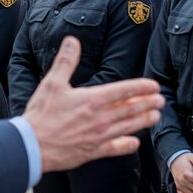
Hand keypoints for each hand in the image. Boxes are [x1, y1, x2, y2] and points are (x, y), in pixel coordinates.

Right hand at [23, 36, 164, 173]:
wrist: (33, 146)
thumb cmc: (41, 115)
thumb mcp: (52, 83)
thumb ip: (66, 61)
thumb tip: (72, 41)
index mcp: (93, 99)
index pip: (125, 91)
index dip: (142, 87)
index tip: (153, 86)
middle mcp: (101, 118)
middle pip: (131, 109)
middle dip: (148, 104)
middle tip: (160, 100)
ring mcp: (100, 136)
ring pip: (129, 127)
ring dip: (144, 121)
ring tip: (155, 117)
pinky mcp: (94, 152)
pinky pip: (117, 148)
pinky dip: (128, 145)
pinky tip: (134, 143)